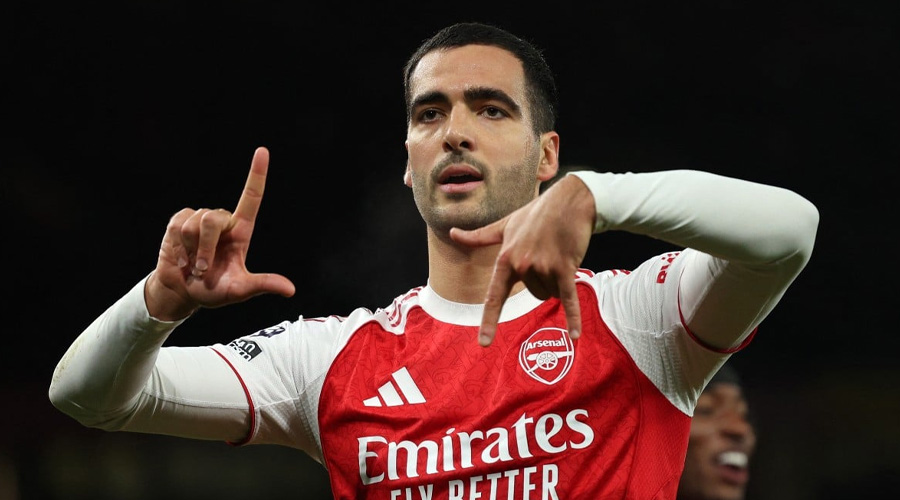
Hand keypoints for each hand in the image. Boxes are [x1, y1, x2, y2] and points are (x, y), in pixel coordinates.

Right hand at [145, 147, 295, 320]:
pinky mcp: (179, 220)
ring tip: (193, 264)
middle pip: (214, 219)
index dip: (256, 174)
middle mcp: (223, 220)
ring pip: (194, 224)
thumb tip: (290, 290)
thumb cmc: (215, 290)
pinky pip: (177, 225)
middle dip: (205, 248)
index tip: (262, 151)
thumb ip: (262, 285)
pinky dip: (178, 247)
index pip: (251, 197)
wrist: (184, 292)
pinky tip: (181, 257)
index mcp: (241, 231)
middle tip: (202, 270)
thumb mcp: (240, 290)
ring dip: (191, 250)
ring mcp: (200, 219)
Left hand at [450, 174, 595, 345]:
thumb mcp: (505, 225)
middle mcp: (522, 265)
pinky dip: (573, 318)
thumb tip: (452, 233)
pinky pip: (568, 299)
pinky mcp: (565, 268)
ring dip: (558, 280)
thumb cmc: (536, 214)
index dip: (488, 321)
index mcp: (505, 258)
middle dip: (543, 280)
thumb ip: (479, 236)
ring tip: (559, 254)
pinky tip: (575, 336)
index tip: (483, 343)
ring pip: (551, 294)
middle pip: (534, 294)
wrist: (570, 201)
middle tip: (547, 254)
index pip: (494, 296)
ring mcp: (543, 267)